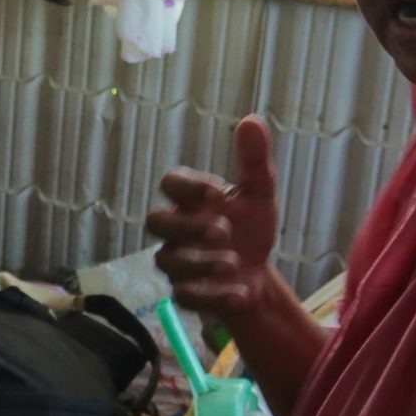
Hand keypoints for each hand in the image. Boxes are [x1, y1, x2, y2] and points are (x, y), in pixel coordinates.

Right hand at [147, 115, 283, 334]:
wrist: (259, 276)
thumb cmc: (250, 228)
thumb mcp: (260, 193)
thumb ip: (254, 160)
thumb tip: (252, 119)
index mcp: (190, 199)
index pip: (170, 182)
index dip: (189, 186)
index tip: (221, 193)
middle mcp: (176, 230)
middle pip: (155, 221)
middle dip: (186, 226)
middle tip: (224, 230)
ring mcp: (177, 263)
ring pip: (166, 261)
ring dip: (201, 262)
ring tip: (235, 263)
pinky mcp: (186, 294)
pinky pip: (184, 296)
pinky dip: (213, 295)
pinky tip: (240, 292)